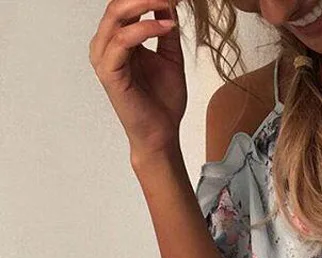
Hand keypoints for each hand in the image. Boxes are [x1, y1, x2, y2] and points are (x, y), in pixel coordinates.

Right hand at [89, 0, 186, 159]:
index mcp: (118, 40)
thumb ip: (167, 31)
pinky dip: (145, 29)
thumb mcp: (170, 58)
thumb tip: (168, 4)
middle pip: (118, 4)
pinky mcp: (108, 71)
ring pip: (117, 16)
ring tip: (168, 2)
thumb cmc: (163, 101)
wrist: (161, 133)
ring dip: (144, 4)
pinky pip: (122, 40)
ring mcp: (104, 57)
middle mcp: (106, 44)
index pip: (125, 5)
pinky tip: (165, 26)